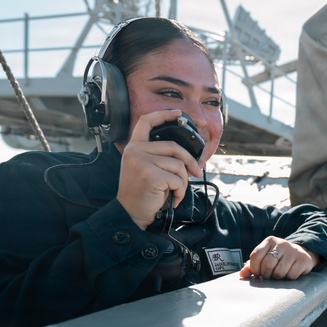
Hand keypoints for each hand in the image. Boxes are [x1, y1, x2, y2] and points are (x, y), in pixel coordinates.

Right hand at [117, 110, 203, 228]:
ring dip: (183, 181)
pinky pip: (178, 179)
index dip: (163, 115)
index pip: (146, 122)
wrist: (130, 213)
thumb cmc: (142, 193)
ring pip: (178, 165)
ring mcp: (142, 162)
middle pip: (174, 146)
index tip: (177, 113)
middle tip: (196, 172)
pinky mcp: (151, 175)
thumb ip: (158, 157)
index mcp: (134, 147)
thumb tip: (186, 156)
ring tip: (176, 192)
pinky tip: (172, 200)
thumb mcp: (144, 168)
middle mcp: (136, 151)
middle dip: (189, 161)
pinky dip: (180, 191)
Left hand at [239, 236, 321, 279]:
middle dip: (266, 275)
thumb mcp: (265, 257)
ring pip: (279, 272)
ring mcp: (294, 251)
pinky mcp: (303, 259)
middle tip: (270, 275)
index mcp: (270, 241)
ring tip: (280, 274)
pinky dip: (289, 278)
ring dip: (278, 278)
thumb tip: (242, 274)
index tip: (258, 273)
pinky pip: (291, 275)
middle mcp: (282, 243)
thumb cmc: (279, 257)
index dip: (254, 269)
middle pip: (267, 265)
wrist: (302, 253)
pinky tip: (290, 273)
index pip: (256, 256)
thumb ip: (252, 265)